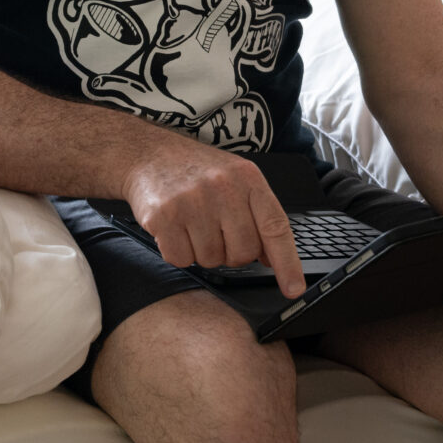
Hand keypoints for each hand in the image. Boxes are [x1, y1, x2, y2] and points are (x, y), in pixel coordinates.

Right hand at [122, 141, 305, 296]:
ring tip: (192, 223)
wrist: (149, 153)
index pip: (275, 227)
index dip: (287, 263)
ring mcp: (192, 201)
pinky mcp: (164, 216)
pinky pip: (181, 259)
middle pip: (243, 252)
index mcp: (247, 178)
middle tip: (216, 231)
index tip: (294, 289)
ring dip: (202, 251)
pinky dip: (178, 252)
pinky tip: (175, 228)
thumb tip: (272, 259)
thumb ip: (257, 214)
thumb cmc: (196, 170)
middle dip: (231, 252)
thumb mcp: (235, 179)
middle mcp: (222, 187)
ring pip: (211, 260)